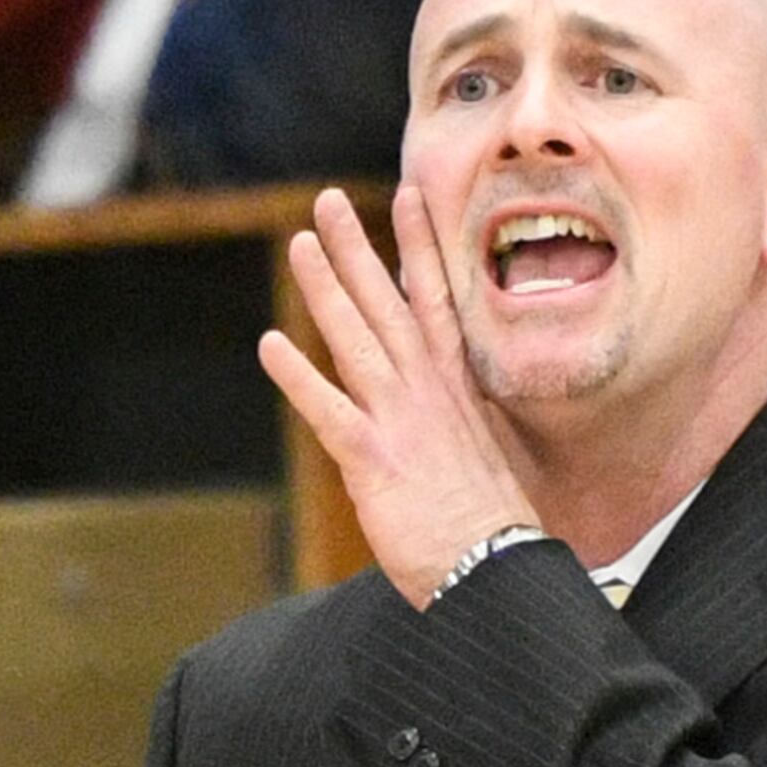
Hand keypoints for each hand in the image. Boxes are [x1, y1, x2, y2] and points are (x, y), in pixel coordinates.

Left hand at [262, 184, 543, 608]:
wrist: (496, 569)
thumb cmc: (495, 529)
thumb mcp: (488, 459)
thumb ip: (462, 422)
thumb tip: (454, 410)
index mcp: (456, 390)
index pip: (435, 302)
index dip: (419, 247)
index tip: (407, 196)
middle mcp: (427, 393)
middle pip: (387, 305)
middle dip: (357, 249)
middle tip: (328, 201)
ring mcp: (400, 422)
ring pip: (356, 341)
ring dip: (325, 290)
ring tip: (299, 245)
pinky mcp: (374, 461)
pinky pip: (328, 411)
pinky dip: (298, 377)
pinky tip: (270, 345)